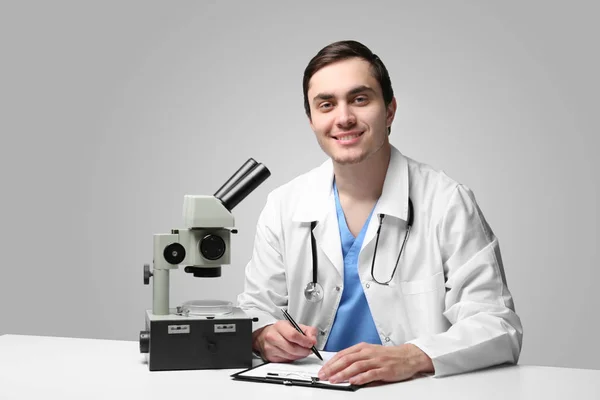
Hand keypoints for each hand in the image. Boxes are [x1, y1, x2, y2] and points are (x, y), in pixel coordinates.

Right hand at [252, 320, 317, 362]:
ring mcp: (270, 348)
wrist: (263, 336)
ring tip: (302, 351)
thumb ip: (307, 330)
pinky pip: (286, 361)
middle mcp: (273, 337)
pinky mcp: (270, 357)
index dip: (305, 341)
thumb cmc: (280, 330)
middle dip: (304, 350)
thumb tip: (313, 339)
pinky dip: (293, 359)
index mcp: (279, 326)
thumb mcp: (294, 325)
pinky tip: (294, 354)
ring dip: (300, 355)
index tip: (311, 343)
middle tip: (309, 350)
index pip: (293, 335)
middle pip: (292, 348)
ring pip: (290, 356)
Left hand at [318, 343, 433, 384]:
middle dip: (333, 368)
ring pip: (356, 366)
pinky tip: (353, 381)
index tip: (323, 370)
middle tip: (323, 376)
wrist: (407, 356)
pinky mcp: (384, 370)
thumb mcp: (369, 352)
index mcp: (362, 348)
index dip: (331, 362)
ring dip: (343, 373)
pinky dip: (361, 377)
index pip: (342, 354)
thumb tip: (339, 365)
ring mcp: (376, 361)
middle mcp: (368, 353)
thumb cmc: (387, 356)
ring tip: (334, 380)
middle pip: (346, 360)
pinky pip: (370, 374)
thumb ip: (355, 358)